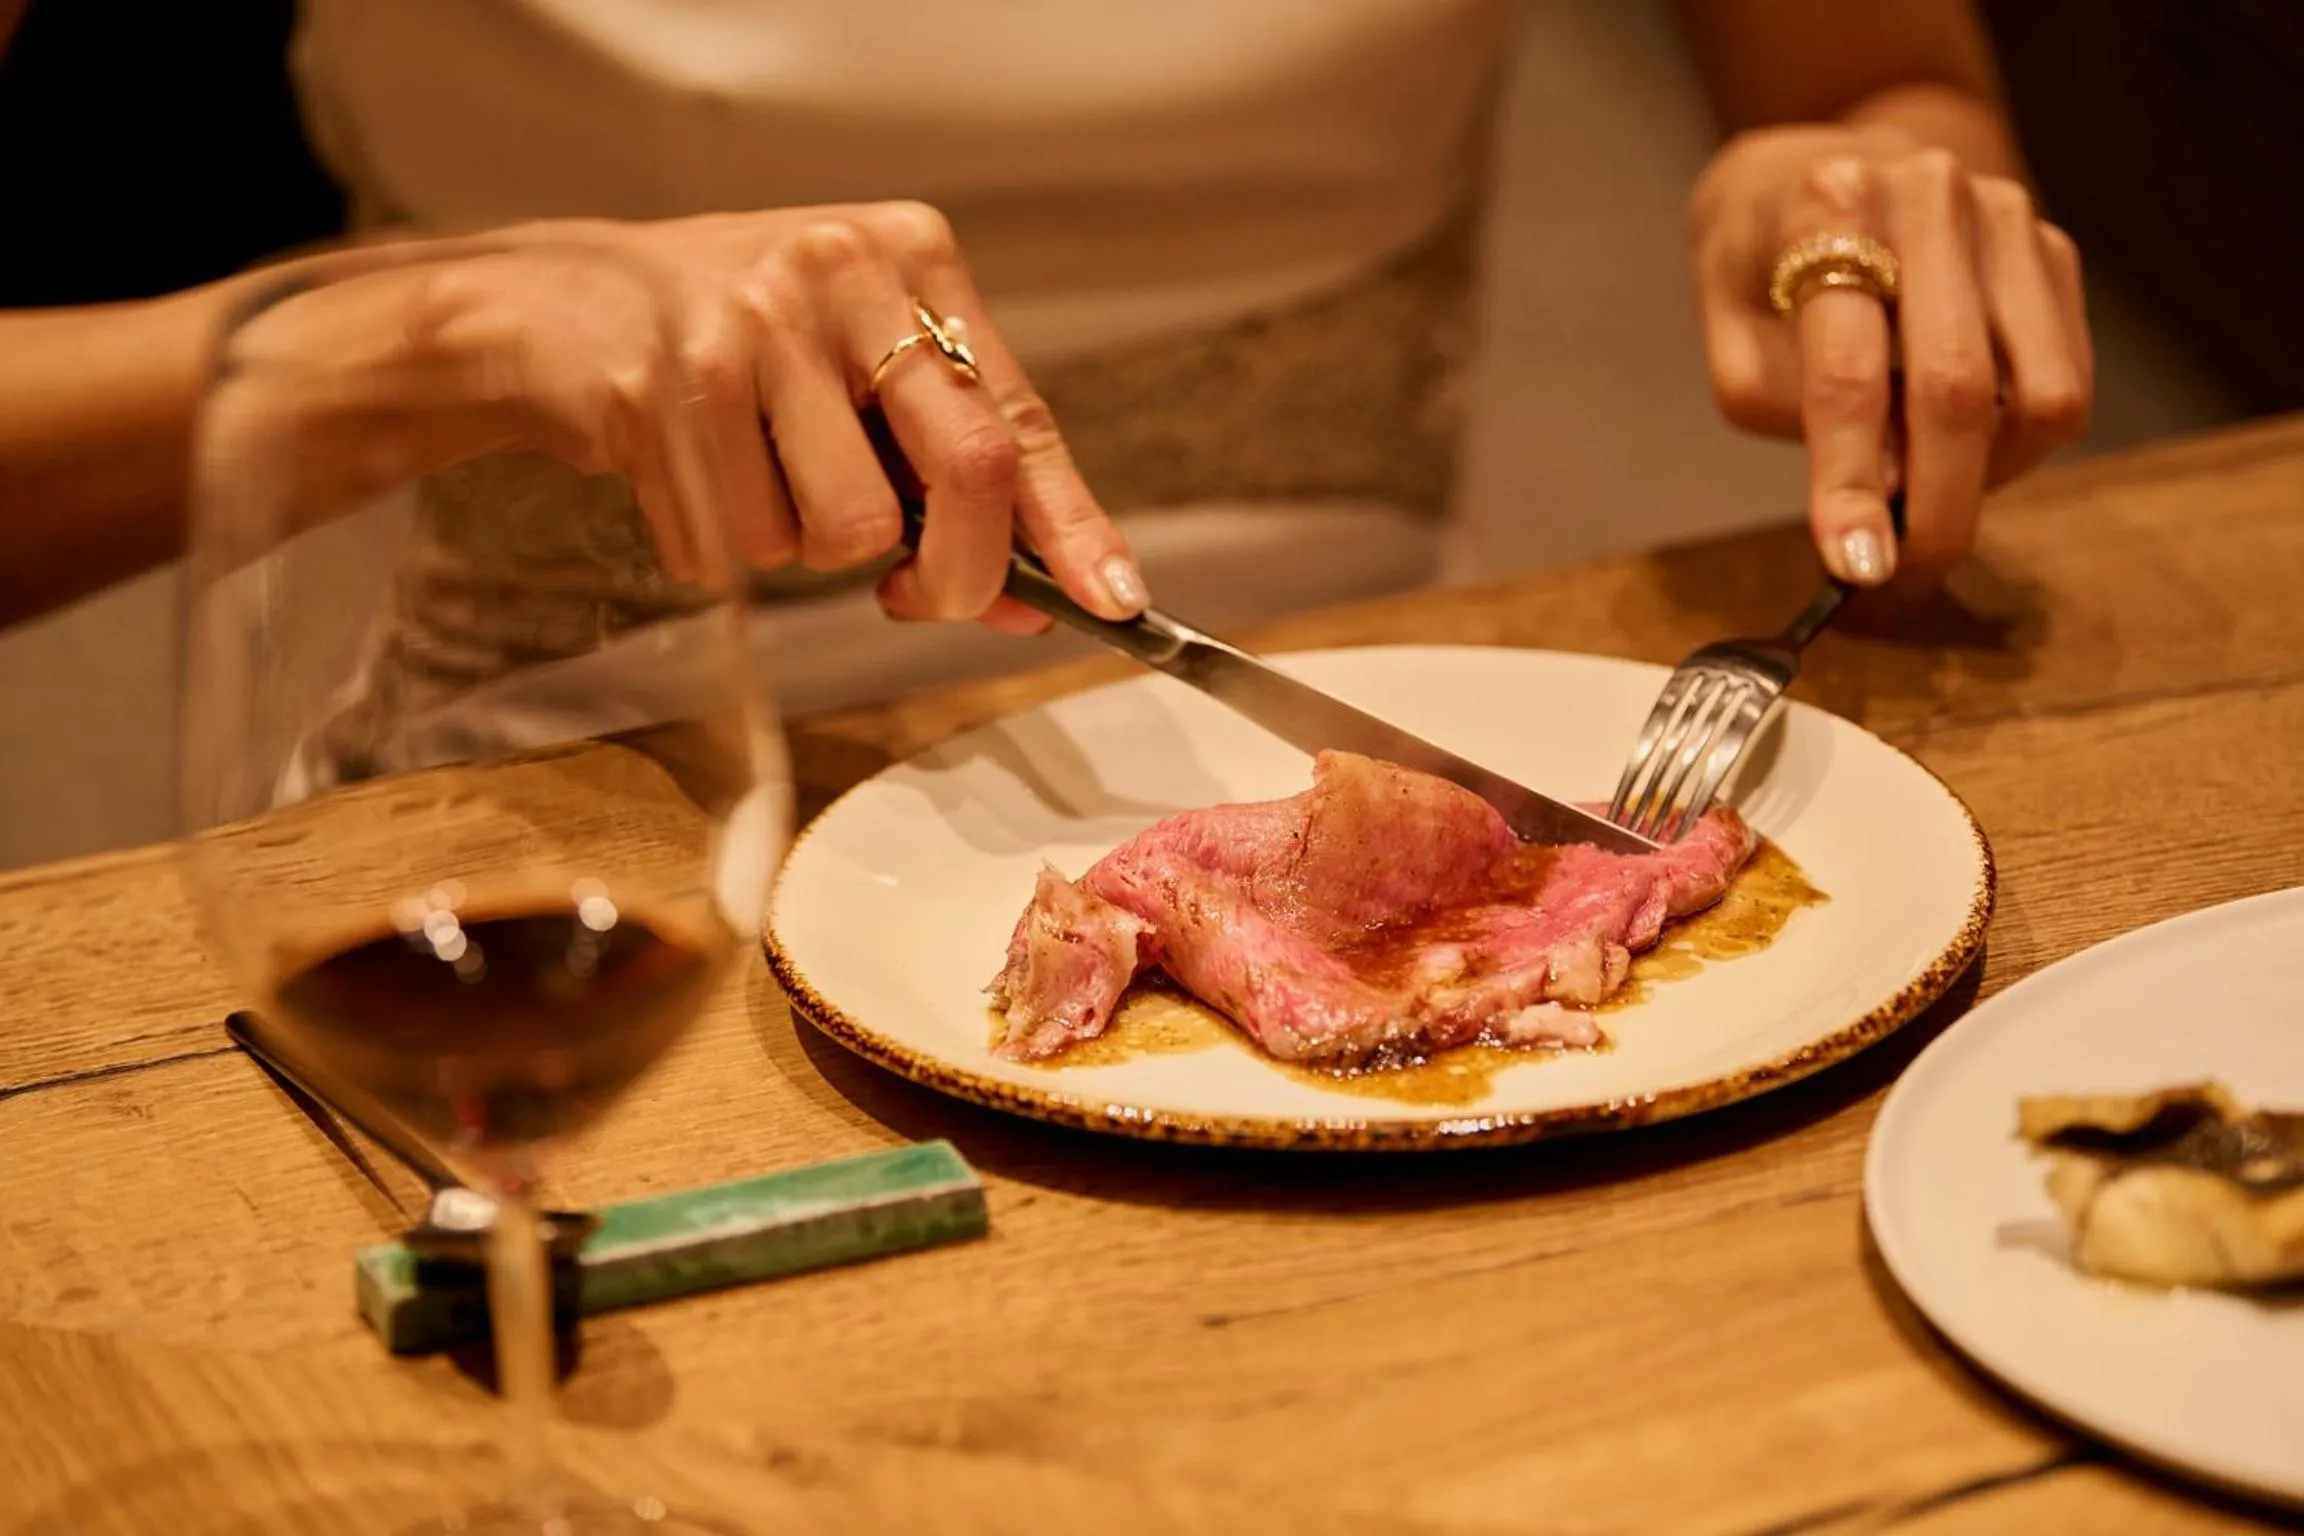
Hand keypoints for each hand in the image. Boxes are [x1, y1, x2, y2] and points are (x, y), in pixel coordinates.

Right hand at [352, 206, 1145, 631]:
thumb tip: (1029, 593)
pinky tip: (688, 480)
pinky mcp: (672, 380)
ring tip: (753, 485)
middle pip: (963, 470)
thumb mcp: (853, 371)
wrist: (557, 307)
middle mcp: (845, 271)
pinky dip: (720, 549)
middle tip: (912, 600)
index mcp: (913, 259)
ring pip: (842, 532)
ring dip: (804, 553)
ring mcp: (755, 320)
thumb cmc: (732, 346)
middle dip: (953, 576)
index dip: (1070, 525)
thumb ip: (941, 468)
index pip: (1018, 418)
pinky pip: (740, 546)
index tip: (1112, 601)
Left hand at [1689, 128, 2092, 585]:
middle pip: (1958, 388)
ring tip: (1930, 498)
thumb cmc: (1760, 264)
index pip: (1847, 372)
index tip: (1856, 565)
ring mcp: (2006, 217)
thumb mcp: (1732, 332)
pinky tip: (1963, 448)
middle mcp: (1928, 198)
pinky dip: (2018, 440)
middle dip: (1937, 505)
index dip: (1850, 480)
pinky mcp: (2053, 247)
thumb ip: (1791, 408)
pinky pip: (2065, 378)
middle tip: (1906, 572)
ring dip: (1989, 478)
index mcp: (1827, 211)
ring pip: (2039, 392)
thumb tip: (1888, 493)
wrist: (1815, 166)